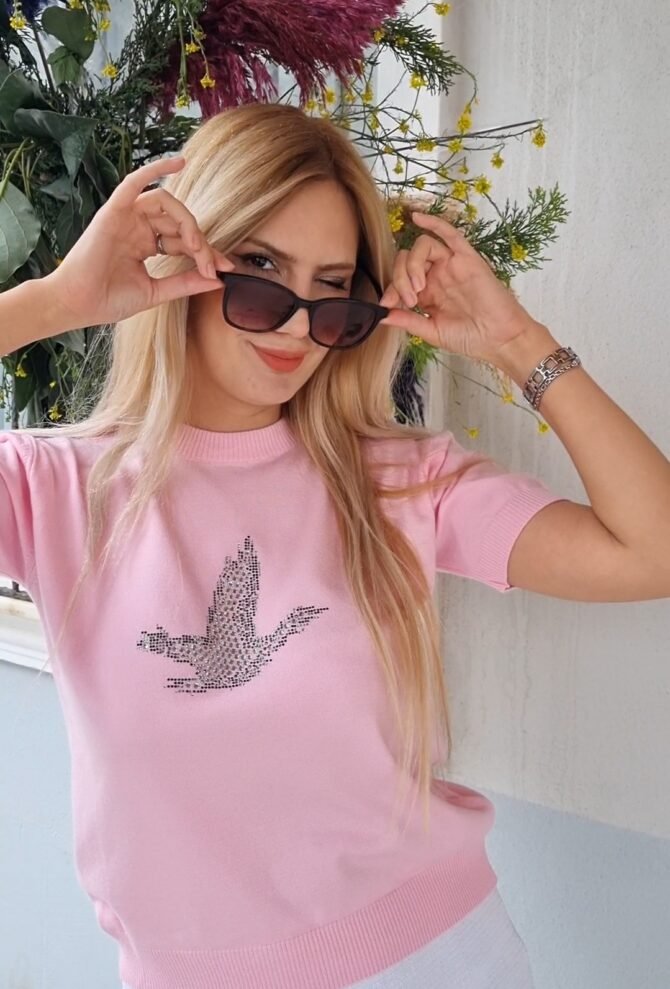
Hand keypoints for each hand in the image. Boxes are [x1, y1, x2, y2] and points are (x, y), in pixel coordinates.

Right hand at [45, 155, 233, 328]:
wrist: (79, 305)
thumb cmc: (109, 300)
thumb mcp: (156, 291)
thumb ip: (186, 283)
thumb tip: (219, 280)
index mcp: (146, 245)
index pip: (183, 240)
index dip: (206, 252)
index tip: (224, 269)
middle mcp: (138, 228)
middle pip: (179, 222)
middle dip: (201, 242)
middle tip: (213, 264)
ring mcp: (127, 217)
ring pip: (166, 204)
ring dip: (187, 222)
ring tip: (197, 245)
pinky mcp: (114, 211)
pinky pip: (136, 182)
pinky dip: (156, 168)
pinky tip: (178, 162)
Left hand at [378, 211, 539, 362]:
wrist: (499, 339)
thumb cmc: (470, 338)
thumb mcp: (432, 332)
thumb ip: (408, 321)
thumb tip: (381, 315)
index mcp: (427, 294)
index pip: (399, 280)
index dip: (390, 289)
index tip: (387, 305)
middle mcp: (437, 276)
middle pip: (407, 260)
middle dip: (400, 278)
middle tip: (408, 300)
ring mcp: (451, 265)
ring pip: (422, 247)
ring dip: (413, 263)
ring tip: (418, 287)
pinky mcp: (467, 258)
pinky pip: (449, 234)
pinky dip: (434, 223)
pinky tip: (417, 218)